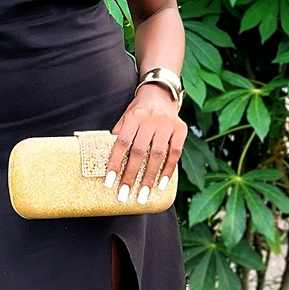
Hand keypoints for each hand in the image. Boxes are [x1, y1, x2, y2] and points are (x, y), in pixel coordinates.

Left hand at [107, 86, 185, 205]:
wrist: (160, 94)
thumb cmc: (139, 111)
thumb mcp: (126, 118)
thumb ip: (119, 137)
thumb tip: (107, 163)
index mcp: (133, 117)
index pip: (122, 143)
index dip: (115, 163)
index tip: (109, 182)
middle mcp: (150, 119)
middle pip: (139, 152)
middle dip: (131, 175)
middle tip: (124, 195)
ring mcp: (167, 124)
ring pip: (157, 155)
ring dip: (149, 177)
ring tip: (143, 195)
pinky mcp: (181, 129)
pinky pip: (175, 153)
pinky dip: (168, 170)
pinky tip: (161, 184)